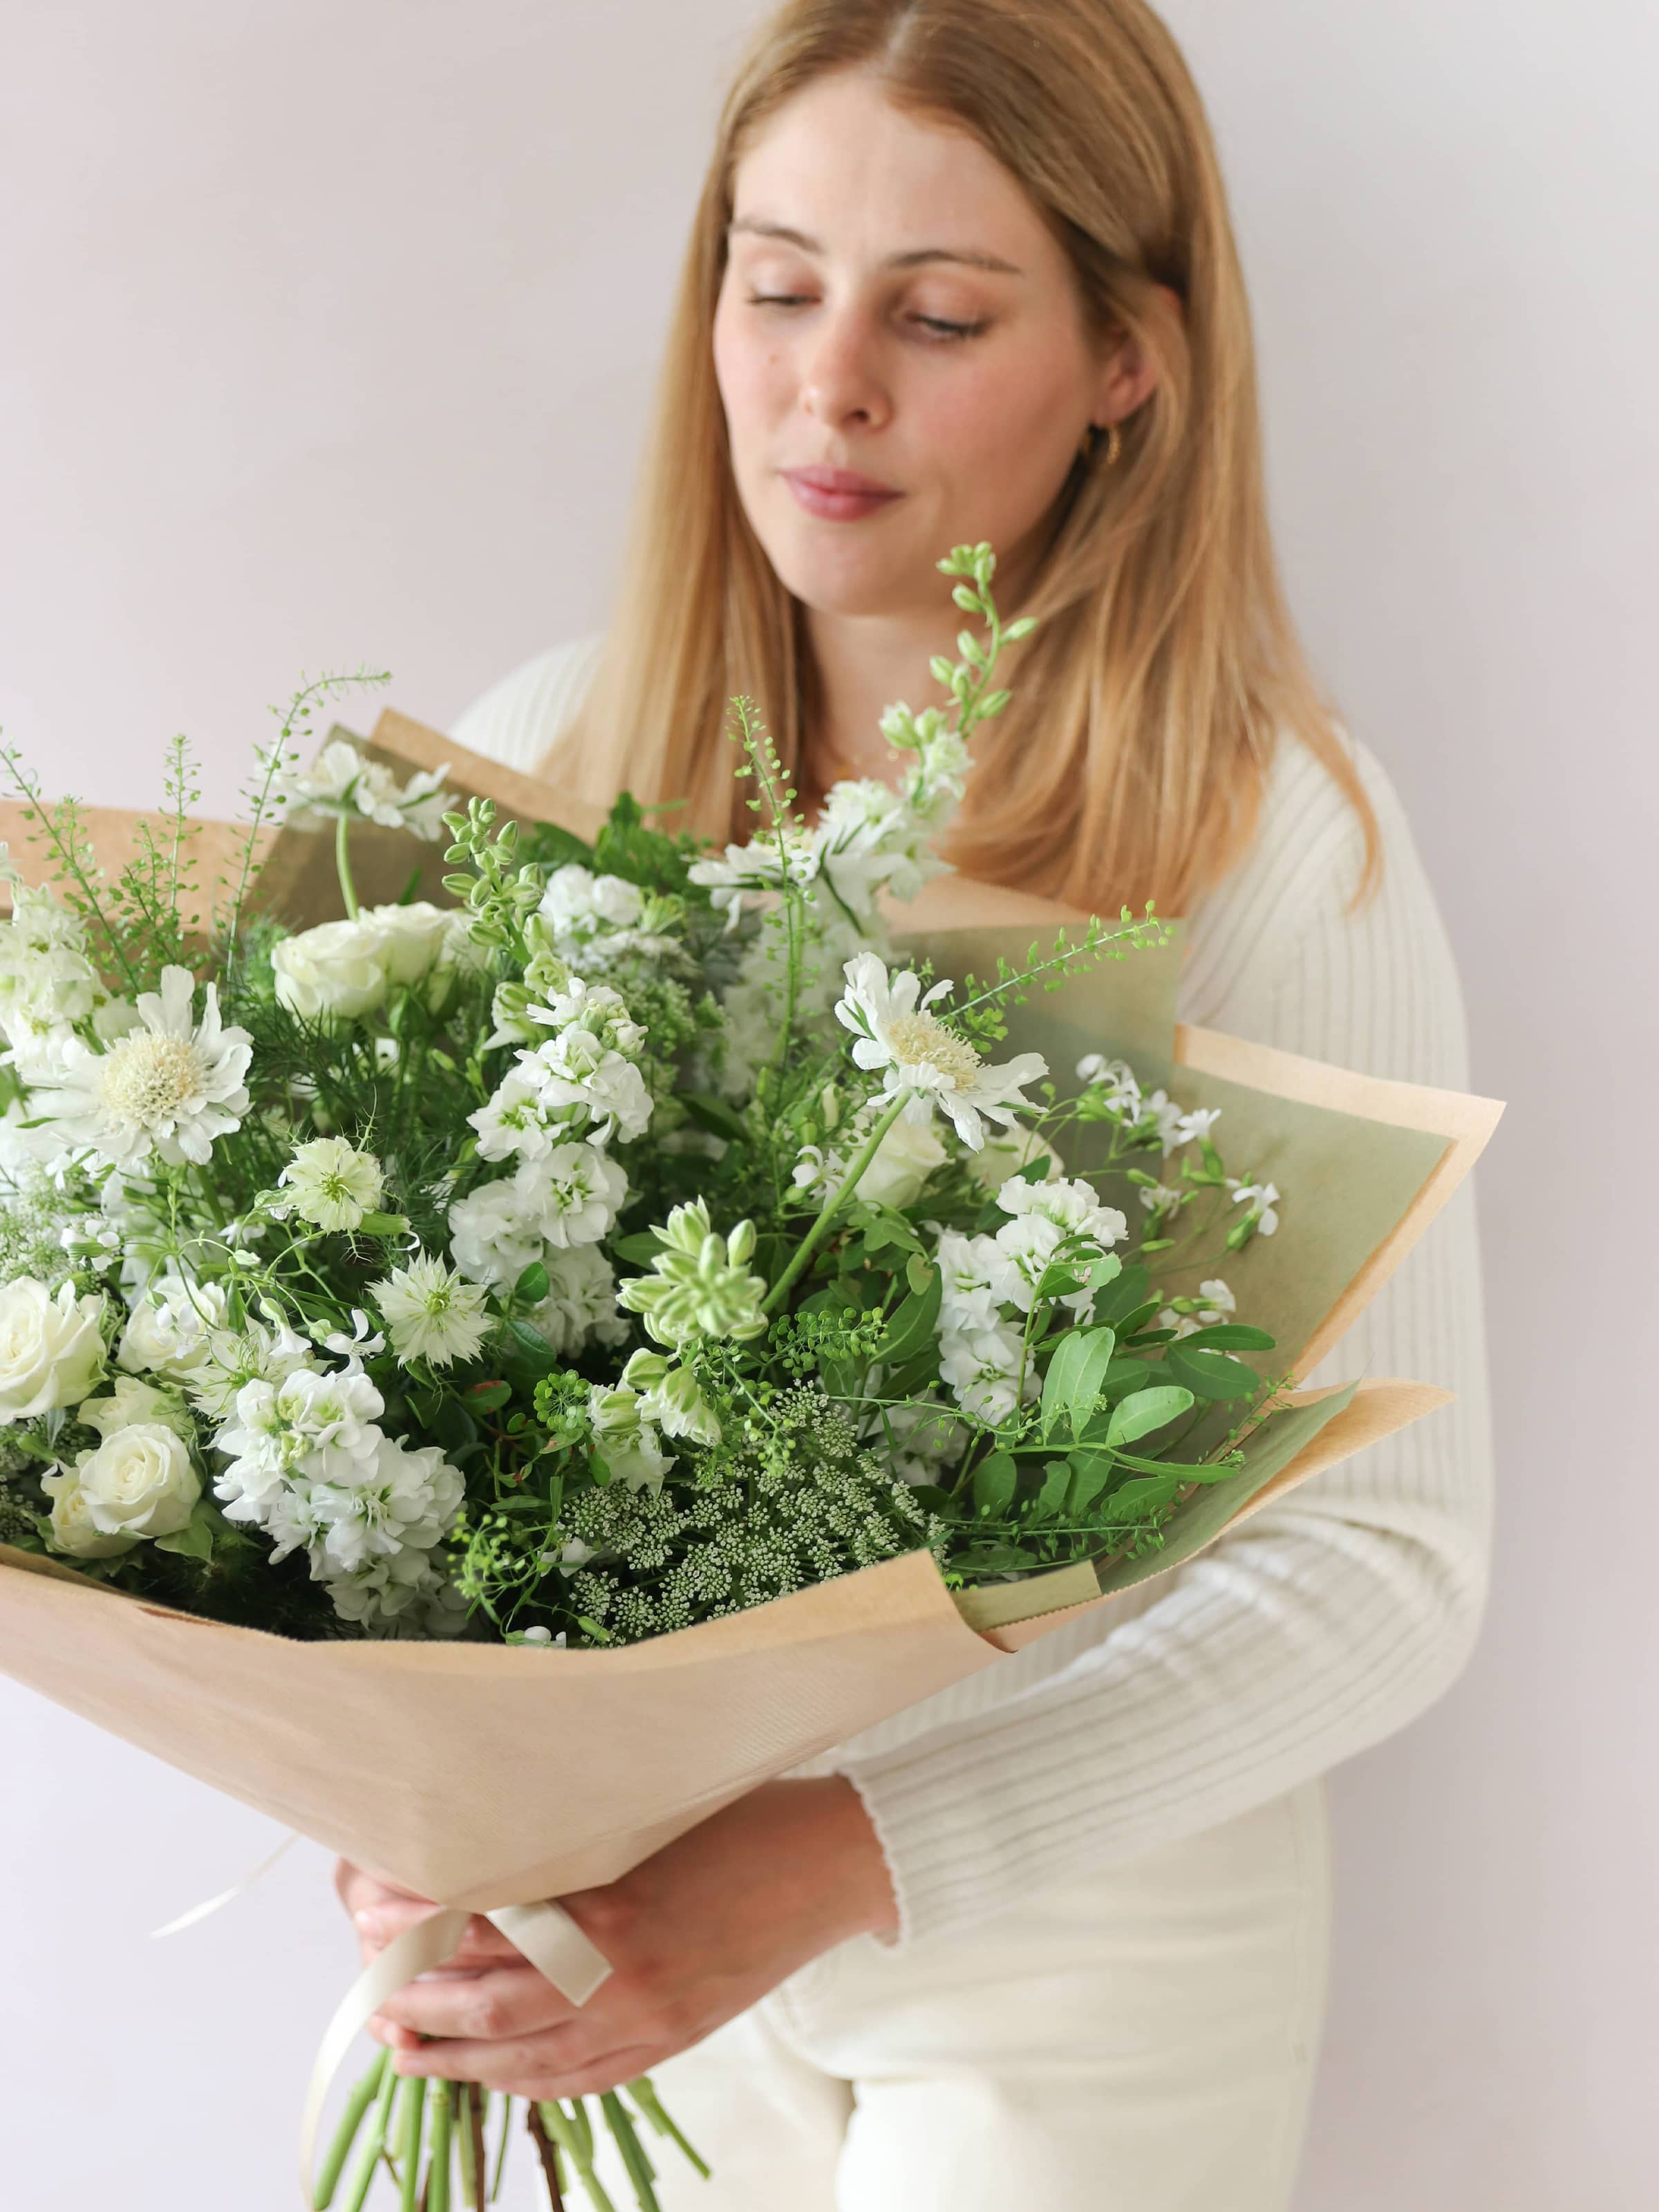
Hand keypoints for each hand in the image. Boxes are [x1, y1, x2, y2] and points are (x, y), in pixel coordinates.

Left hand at [335, 1776, 896, 2099]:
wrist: (836, 1861)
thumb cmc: (745, 1814)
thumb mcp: (650, 1814)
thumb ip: (573, 1843)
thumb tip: (485, 1847)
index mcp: (612, 1903)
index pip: (485, 1930)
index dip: (419, 1931)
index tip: (374, 1915)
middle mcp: (623, 1974)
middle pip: (489, 2010)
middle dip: (418, 2004)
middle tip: (371, 1991)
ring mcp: (649, 2021)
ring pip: (526, 2062)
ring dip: (455, 2058)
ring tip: (405, 2045)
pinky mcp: (673, 2042)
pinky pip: (579, 2082)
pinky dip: (522, 2081)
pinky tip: (490, 2071)